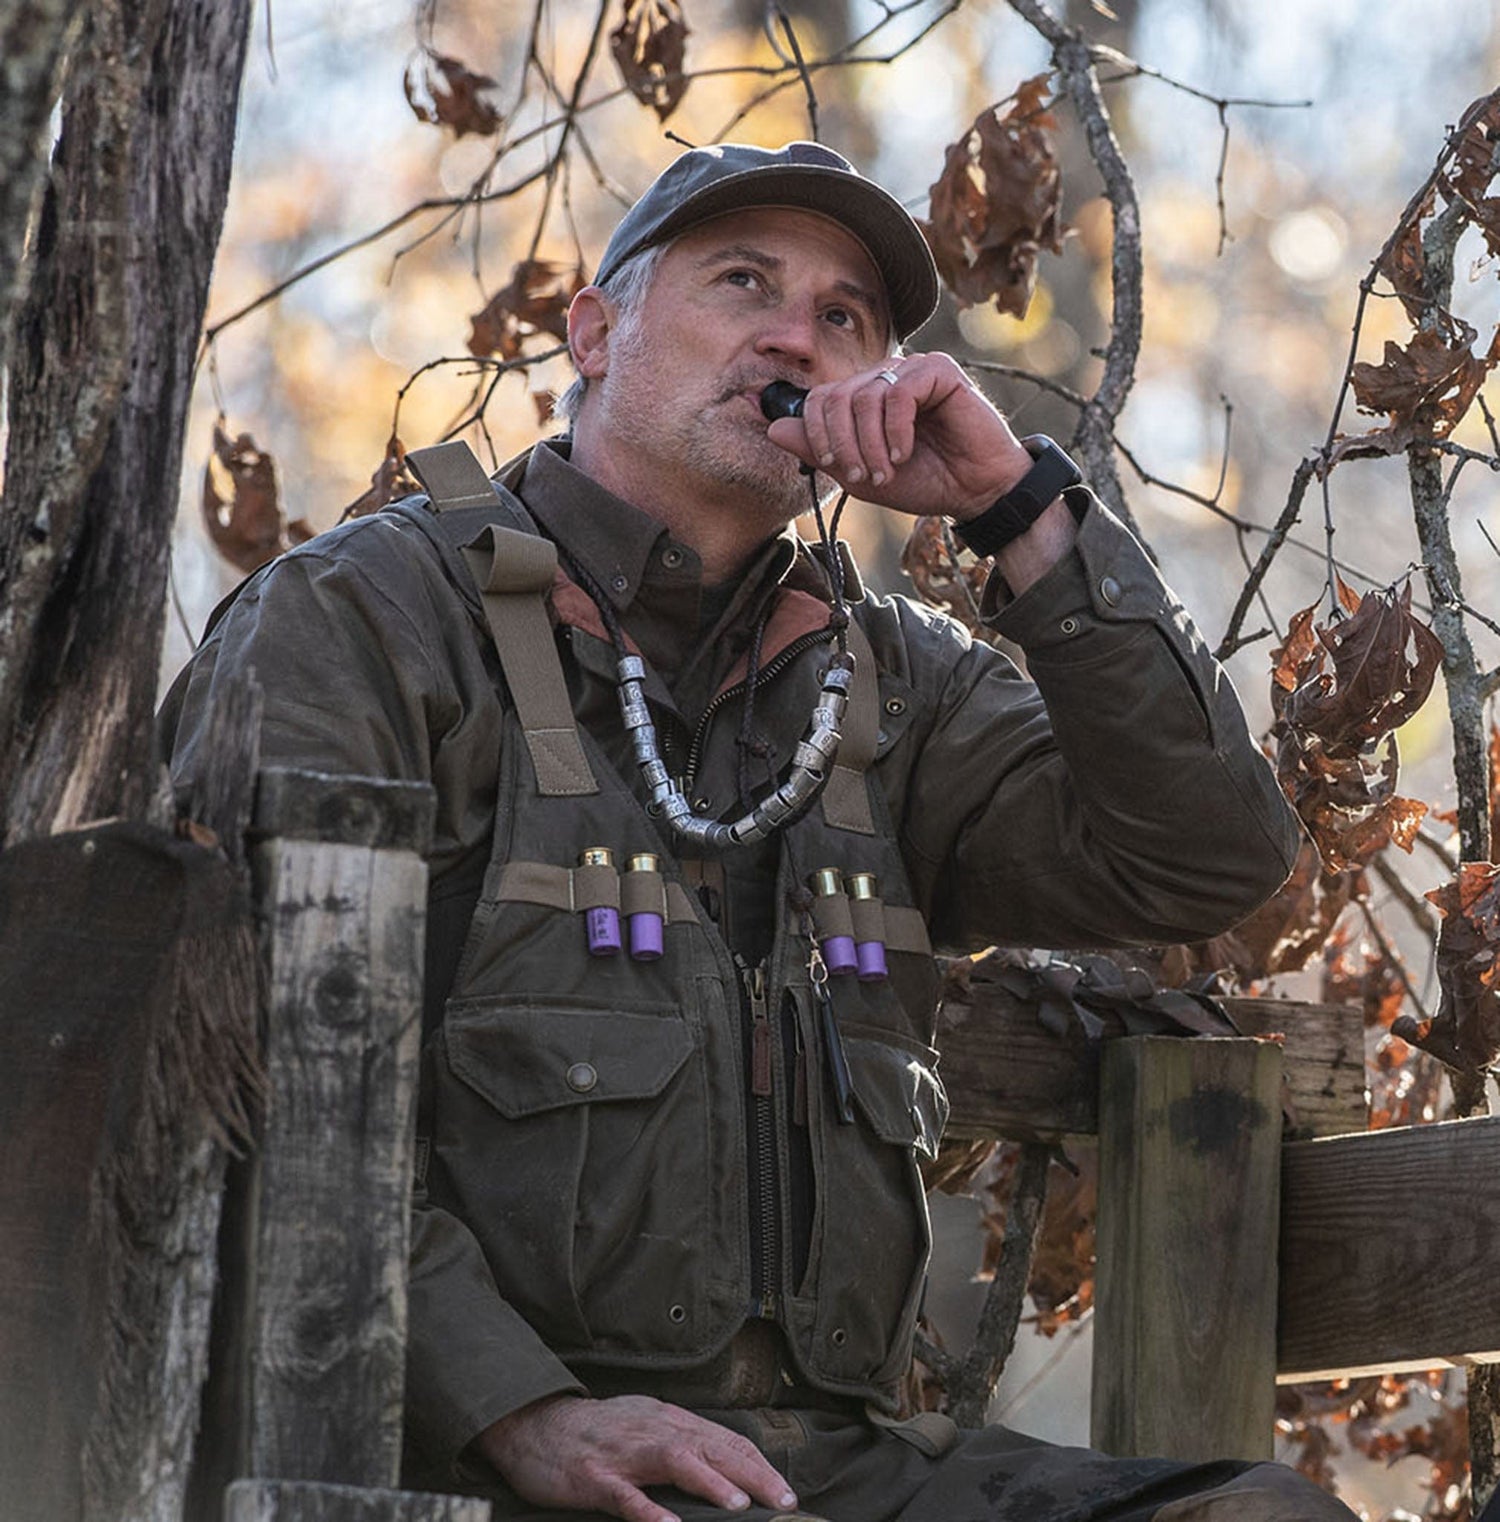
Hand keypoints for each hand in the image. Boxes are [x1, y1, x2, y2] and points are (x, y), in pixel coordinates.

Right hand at [476, 1393, 798, 1521]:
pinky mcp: (593, 1477)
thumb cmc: (597, 1432)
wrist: (535, 1424)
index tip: (787, 1492)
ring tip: (738, 1505)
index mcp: (668, 1420)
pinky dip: (648, 1510)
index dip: (758, 1465)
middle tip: (783, 1501)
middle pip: (710, 1447)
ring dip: (709, 1482)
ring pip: (674, 1461)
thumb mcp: (645, 1426)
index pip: (723, 1440)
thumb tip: (725, 1467)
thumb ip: (681, 1443)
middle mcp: (652, 1430)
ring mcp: (623, 1453)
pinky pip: (624, 1495)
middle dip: (752, 1474)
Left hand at [763, 352, 1033, 520]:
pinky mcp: (939, 370)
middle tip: (862, 476)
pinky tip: (905, 453)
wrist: (976, 491)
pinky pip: (898, 393)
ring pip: (864, 396)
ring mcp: (912, 370)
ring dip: (870, 444)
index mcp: (864, 398)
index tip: (838, 468)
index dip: (817, 434)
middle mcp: (885, 378)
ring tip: (887, 471)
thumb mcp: (862, 476)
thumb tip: (774, 429)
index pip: (819, 399)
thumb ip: (822, 453)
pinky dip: (895, 430)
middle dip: (842, 443)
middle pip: (836, 396)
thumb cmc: (925, 481)